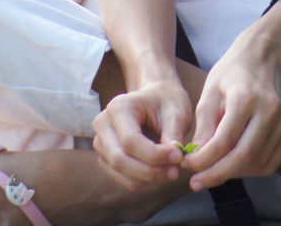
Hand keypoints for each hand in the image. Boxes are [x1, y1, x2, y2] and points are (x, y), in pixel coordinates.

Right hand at [92, 78, 193, 192]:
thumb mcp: (176, 111)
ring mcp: (102, 144)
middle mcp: (103, 125)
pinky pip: (125, 180)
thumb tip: (175, 158)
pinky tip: (162, 171)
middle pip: (119, 160)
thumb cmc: (166, 102)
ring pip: (122, 173)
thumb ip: (174, 134)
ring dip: (150, 178)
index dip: (155, 154)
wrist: (157, 99)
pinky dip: (146, 181)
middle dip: (151, 170)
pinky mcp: (106, 159)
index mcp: (118, 107)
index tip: (178, 156)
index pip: (130, 140)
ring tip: (173, 169)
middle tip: (176, 170)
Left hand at [184, 32, 280, 189]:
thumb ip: (204, 126)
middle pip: (243, 157)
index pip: (224, 141)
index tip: (188, 165)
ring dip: (233, 174)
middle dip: (217, 174)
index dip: (204, 160)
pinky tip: (234, 165)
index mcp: (246, 97)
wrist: (266, 56)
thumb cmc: (233, 72)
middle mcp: (270, 111)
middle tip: (196, 182)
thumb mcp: (211, 90)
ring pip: (258, 164)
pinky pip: (270, 162)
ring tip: (213, 171)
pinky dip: (250, 170)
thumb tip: (195, 160)